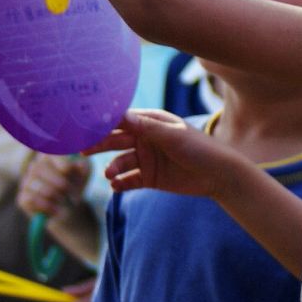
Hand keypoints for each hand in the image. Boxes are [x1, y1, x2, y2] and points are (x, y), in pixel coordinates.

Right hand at [17, 153, 91, 218]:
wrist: (69, 207)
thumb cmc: (75, 184)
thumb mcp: (84, 174)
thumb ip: (83, 167)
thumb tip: (79, 164)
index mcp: (49, 155)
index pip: (48, 153)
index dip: (57, 160)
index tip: (67, 169)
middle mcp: (35, 166)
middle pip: (39, 168)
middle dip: (57, 181)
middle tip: (69, 190)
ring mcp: (27, 182)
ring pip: (36, 185)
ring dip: (54, 195)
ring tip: (64, 200)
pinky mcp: (23, 198)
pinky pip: (30, 199)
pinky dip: (45, 205)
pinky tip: (55, 208)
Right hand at [85, 109, 247, 200]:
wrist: (219, 175)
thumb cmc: (199, 148)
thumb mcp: (172, 135)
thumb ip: (146, 127)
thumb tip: (120, 114)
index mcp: (151, 122)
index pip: (122, 120)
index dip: (102, 122)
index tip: (84, 125)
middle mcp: (145, 139)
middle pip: (116, 141)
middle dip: (99, 145)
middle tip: (82, 150)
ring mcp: (147, 159)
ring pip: (121, 162)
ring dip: (112, 168)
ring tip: (109, 175)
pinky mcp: (150, 178)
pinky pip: (129, 181)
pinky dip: (120, 183)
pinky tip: (115, 186)